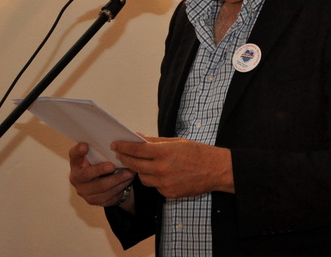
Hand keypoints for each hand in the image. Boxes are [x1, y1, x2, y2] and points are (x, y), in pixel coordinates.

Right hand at [68, 142, 133, 208]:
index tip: (85, 146)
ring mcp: (84, 191)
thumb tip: (118, 140)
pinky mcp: (94, 200)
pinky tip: (128, 180)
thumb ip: (101, 148)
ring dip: (117, 179)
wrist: (103, 182)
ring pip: (101, 187)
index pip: (74, 155)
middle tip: (112, 166)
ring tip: (129, 172)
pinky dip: (120, 187)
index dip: (78, 151)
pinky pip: (108, 195)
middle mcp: (76, 178)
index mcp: (76, 163)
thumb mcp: (98, 155)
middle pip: (86, 175)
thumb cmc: (100, 163)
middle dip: (100, 170)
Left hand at [112, 136, 233, 198]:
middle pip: (136, 165)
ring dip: (140, 170)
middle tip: (120, 153)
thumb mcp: (176, 142)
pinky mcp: (168, 193)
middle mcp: (162, 169)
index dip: (124, 147)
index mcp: (165, 153)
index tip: (115, 144)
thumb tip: (139, 137)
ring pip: (143, 177)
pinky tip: (159, 173)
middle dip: (126, 158)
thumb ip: (155, 141)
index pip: (137, 150)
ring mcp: (165, 183)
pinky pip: (154, 186)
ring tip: (140, 163)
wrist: (215, 170)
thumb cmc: (198, 153)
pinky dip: (153, 179)